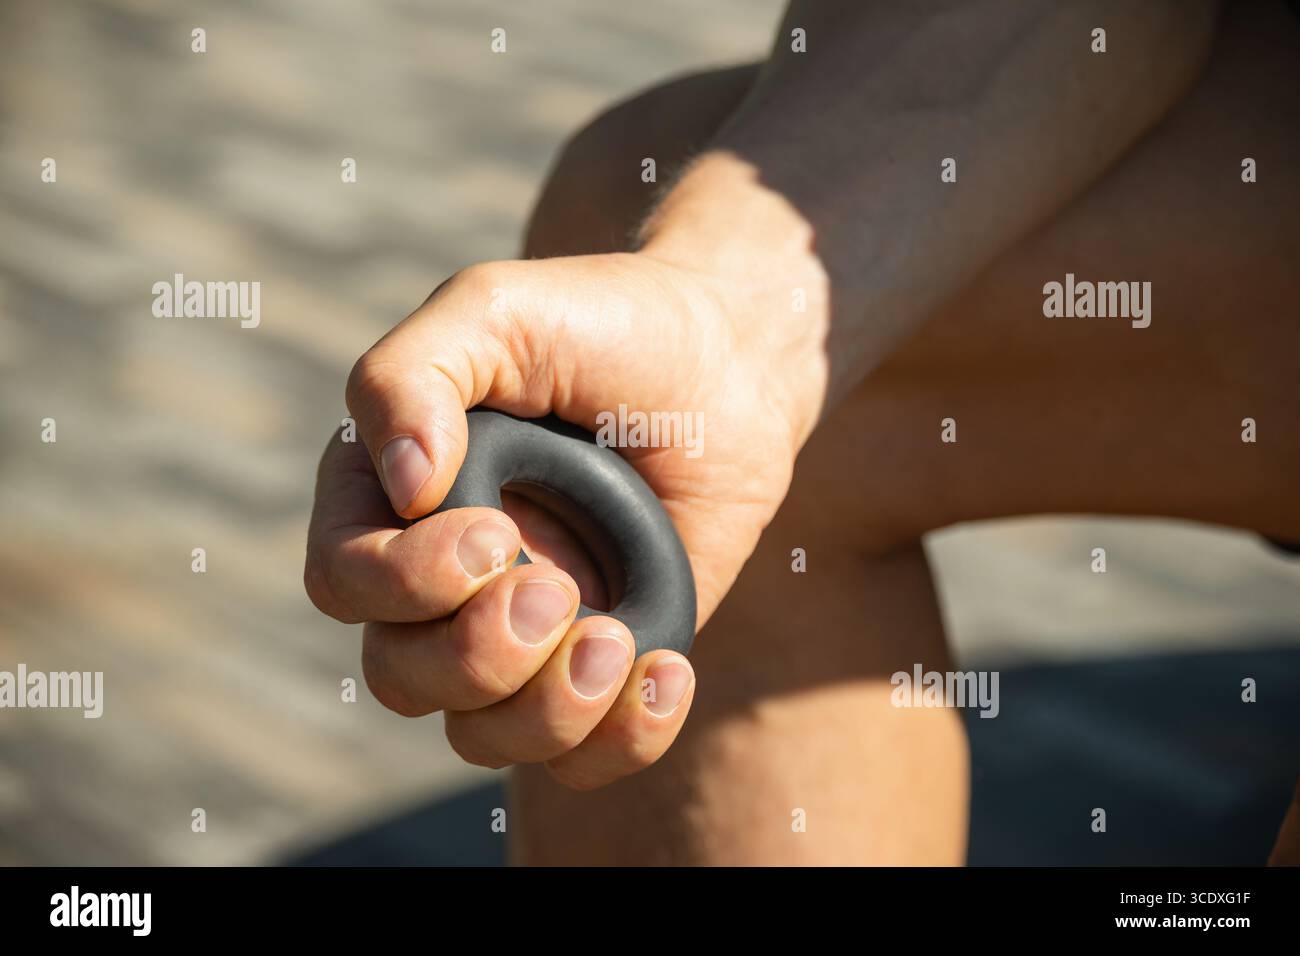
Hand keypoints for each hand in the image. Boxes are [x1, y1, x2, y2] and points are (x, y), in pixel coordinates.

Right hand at [305, 251, 814, 787]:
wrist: (727, 361)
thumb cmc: (603, 325)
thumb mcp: (496, 311)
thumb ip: (410, 377)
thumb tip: (401, 490)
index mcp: (394, 498)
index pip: (345, 581)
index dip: (406, 583)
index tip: (494, 534)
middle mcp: (444, 579)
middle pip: (401, 676)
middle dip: (476, 654)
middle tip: (559, 588)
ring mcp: (524, 629)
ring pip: (481, 735)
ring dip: (546, 707)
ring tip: (617, 637)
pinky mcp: (602, 663)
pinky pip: (579, 758)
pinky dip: (620, 740)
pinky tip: (666, 673)